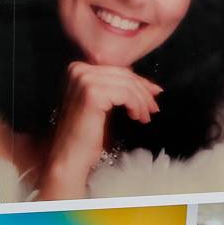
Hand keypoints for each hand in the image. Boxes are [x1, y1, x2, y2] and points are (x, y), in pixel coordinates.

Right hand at [38, 62, 162, 199]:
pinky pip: (126, 94)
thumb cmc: (85, 133)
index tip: (154, 92)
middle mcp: (79, 70)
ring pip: (128, 85)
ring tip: (146, 116)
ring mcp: (84, 80)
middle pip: (124, 75)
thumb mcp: (102, 103)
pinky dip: (136, 105)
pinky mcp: (92, 93)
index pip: (118, 70)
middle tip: (154, 107)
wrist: (69, 155)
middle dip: (144, 91)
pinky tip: (137, 117)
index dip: (139, 82)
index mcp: (78, 69)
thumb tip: (145, 83)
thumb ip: (116, 88)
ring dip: (142, 101)